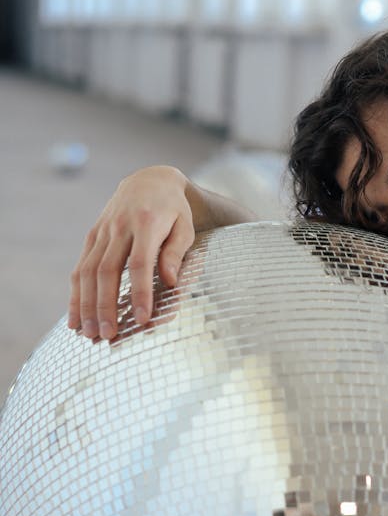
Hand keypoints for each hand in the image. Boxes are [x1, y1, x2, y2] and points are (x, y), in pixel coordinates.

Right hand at [68, 166, 194, 341]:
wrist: (150, 180)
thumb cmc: (174, 210)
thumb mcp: (185, 226)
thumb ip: (176, 253)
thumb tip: (170, 282)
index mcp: (146, 224)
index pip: (140, 264)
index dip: (139, 293)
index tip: (142, 319)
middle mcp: (119, 227)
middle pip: (107, 271)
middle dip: (105, 306)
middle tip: (107, 335)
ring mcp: (102, 231)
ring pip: (88, 271)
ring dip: (85, 305)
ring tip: (88, 333)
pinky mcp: (92, 236)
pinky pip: (80, 267)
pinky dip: (75, 294)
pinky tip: (75, 318)